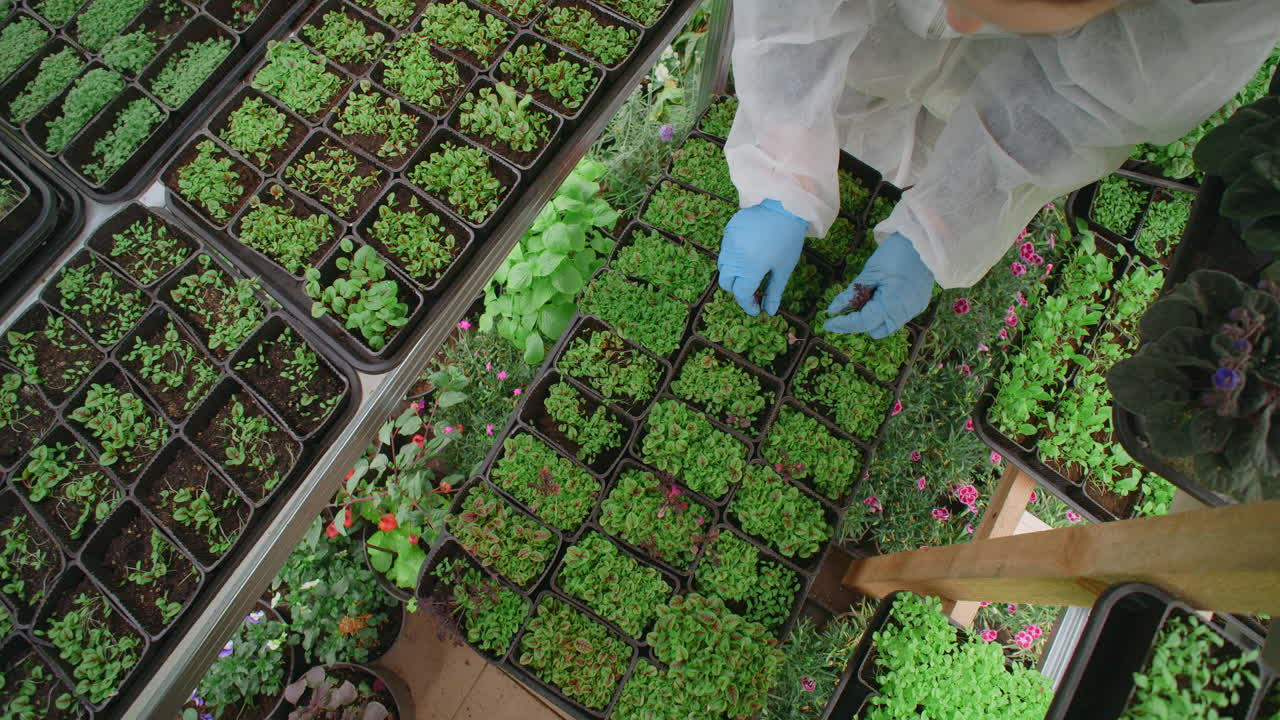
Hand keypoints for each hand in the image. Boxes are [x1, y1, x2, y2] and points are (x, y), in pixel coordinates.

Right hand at [717, 199, 807, 315]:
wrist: (783, 207)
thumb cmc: (787, 240)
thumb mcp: (783, 269)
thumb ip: (773, 292)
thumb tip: (768, 311)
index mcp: (750, 268)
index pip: (741, 294)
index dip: (748, 305)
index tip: (756, 309)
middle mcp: (734, 257)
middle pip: (727, 283)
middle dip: (737, 290)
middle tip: (752, 290)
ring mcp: (728, 243)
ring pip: (723, 267)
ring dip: (733, 274)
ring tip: (749, 271)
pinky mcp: (728, 231)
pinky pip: (725, 250)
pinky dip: (733, 257)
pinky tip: (748, 252)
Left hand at [823, 233, 932, 337]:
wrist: (923, 241)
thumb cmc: (894, 253)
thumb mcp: (868, 273)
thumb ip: (850, 295)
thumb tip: (832, 311)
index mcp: (892, 304)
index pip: (863, 323)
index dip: (843, 324)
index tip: (828, 324)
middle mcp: (906, 312)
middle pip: (876, 331)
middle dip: (861, 322)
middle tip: (851, 305)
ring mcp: (915, 310)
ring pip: (887, 326)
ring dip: (874, 317)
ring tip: (870, 295)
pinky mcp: (920, 304)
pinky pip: (898, 316)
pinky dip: (886, 310)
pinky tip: (883, 293)